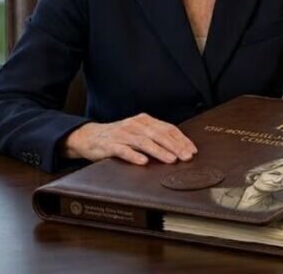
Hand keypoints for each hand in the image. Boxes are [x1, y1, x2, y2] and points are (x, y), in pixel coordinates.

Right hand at [64, 113, 197, 164]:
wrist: (90, 136)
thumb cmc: (118, 136)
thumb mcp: (138, 132)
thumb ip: (155, 137)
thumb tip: (179, 148)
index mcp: (144, 120)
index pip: (167, 128)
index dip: (181, 139)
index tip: (192, 150)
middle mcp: (135, 125)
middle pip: (159, 135)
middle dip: (175, 146)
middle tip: (186, 157)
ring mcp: (123, 134)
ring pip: (144, 142)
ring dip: (159, 151)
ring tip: (170, 160)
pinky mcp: (111, 144)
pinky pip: (124, 150)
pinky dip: (134, 155)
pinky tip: (143, 162)